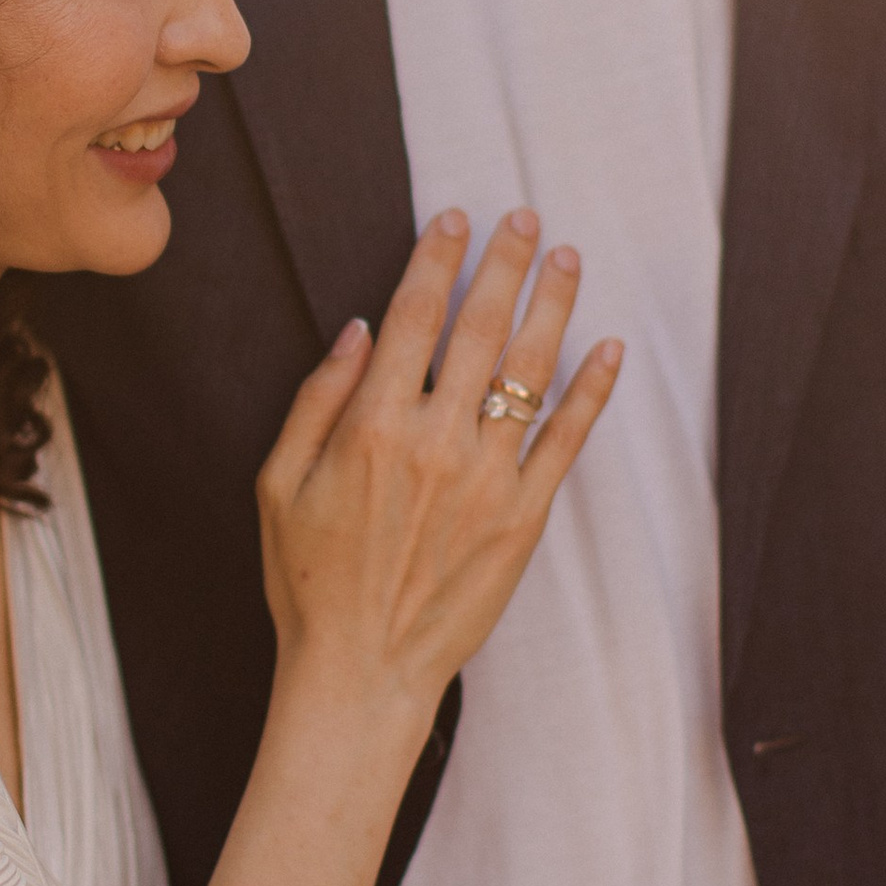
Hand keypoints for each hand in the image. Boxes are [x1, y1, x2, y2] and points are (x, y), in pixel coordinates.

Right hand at [258, 207, 618, 720]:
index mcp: (371, 425)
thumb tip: (358, 328)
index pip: (414, 315)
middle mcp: (435, 441)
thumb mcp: (277, 482)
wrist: (360, 670)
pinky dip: (591, 390)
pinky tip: (608, 348)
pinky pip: (566, 440)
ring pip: (530, 371)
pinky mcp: (523, 517)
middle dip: (503, 262)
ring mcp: (487, 478)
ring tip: (566, 258)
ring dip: (551, 306)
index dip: (437, 257)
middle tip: (524, 216)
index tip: (455, 217)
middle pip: (479, 328)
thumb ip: (316, 399)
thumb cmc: (308, 579)